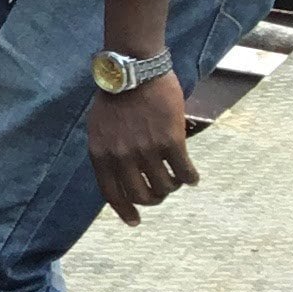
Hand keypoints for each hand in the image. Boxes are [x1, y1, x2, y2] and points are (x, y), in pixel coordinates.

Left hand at [88, 72, 196, 223]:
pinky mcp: (169, 140)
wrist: (134, 69)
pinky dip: (190, 178)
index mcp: (100, 153)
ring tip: (176, 180)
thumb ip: (107, 152)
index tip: (134, 222)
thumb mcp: (99, 128)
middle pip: (141, 195)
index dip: (124, 210)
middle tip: (161, 193)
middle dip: (153, 199)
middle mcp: (121, 156)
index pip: (111, 193)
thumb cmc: (116, 97)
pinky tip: (193, 177)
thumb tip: (119, 177)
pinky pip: (183, 171)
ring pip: (164, 186)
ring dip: (172, 187)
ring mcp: (145, 149)